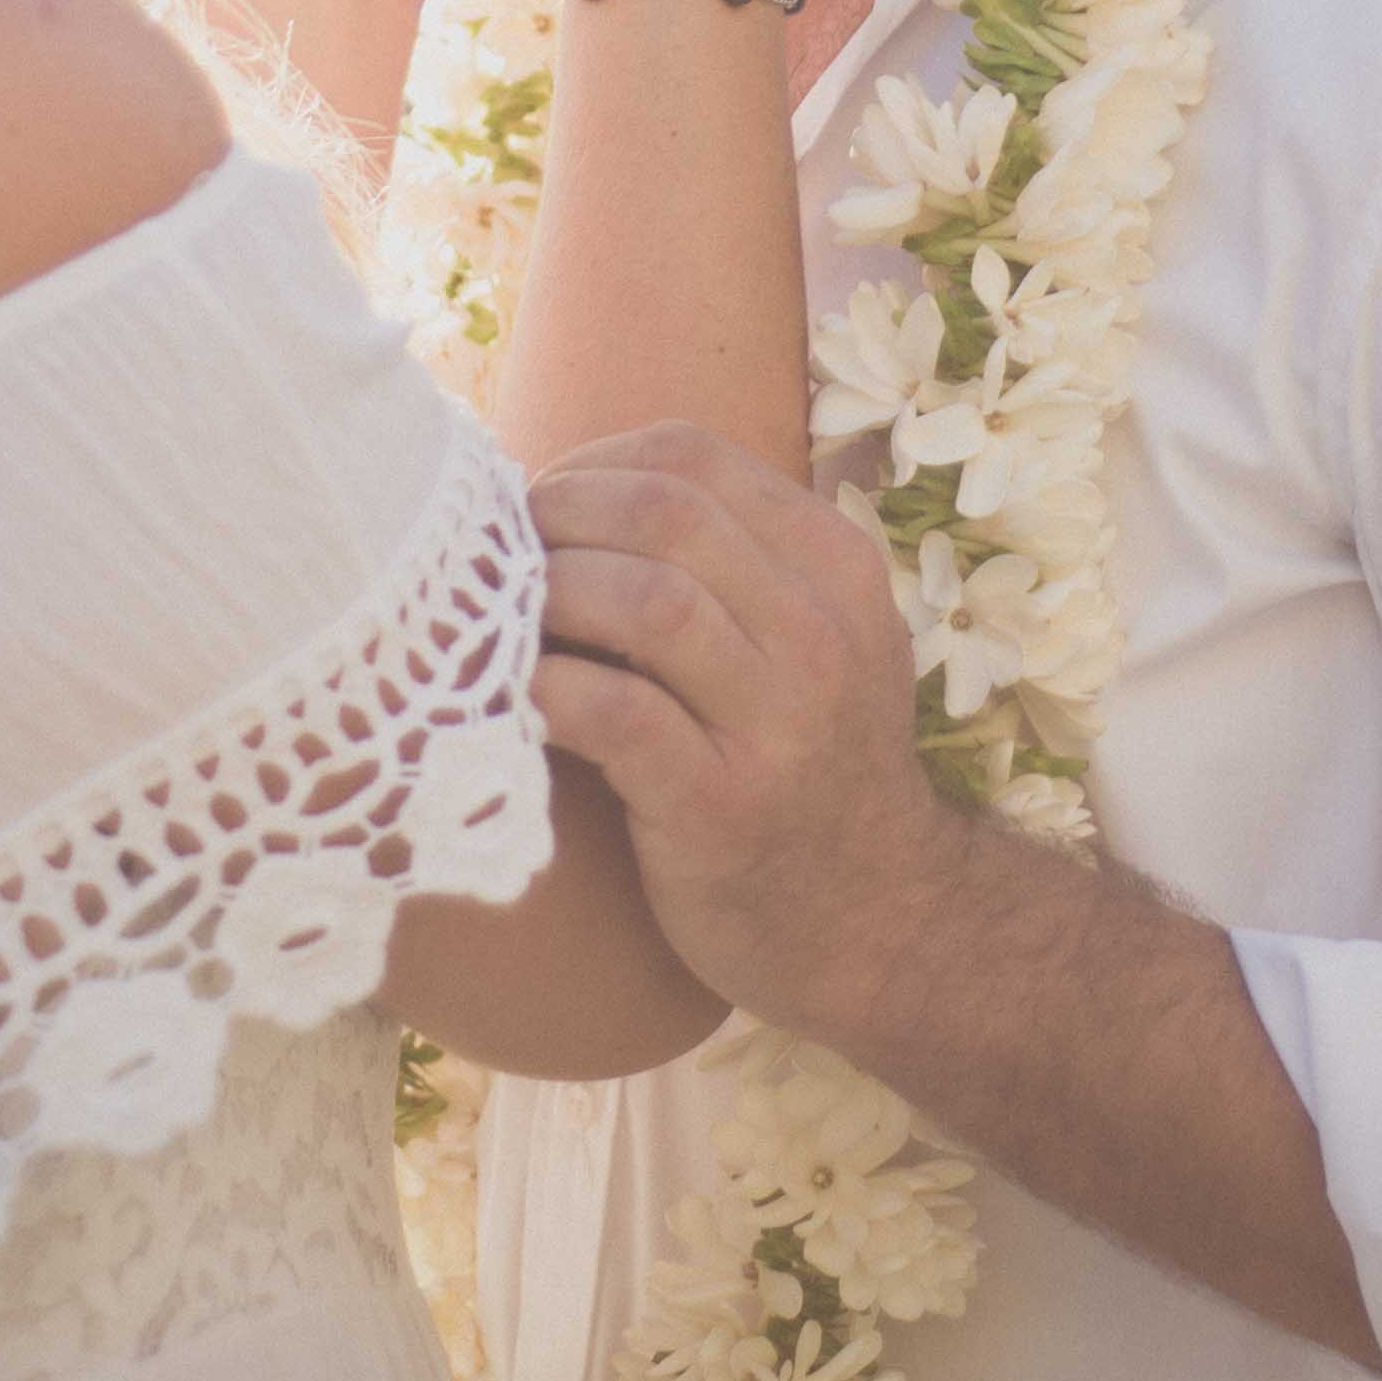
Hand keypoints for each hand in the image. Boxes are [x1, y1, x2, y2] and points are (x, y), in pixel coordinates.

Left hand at [527, 423, 983, 1041]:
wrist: (879, 922)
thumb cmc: (808, 765)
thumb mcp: (814, 640)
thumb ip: (730, 564)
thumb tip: (570, 492)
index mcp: (837, 567)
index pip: (695, 457)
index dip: (592, 466)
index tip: (542, 508)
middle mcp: (821, 633)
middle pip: (665, 512)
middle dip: (559, 518)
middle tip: (502, 559)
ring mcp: (780, 721)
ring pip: (646, 601)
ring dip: (551, 594)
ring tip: (506, 622)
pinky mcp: (723, 806)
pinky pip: (615, 715)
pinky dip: (548, 689)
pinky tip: (516, 694)